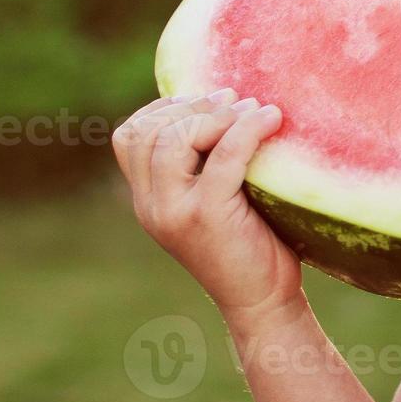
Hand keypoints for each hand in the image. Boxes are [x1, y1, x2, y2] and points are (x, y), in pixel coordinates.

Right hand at [113, 88, 299, 318]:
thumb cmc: (250, 244)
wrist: (263, 302)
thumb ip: (203, 164)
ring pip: (174, 139)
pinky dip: (249, 128)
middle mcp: (151, 207)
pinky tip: (272, 119)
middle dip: (192, 106)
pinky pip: (224, 154)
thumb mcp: (214, 200)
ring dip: (217, 114)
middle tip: (233, 99)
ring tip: (254, 109)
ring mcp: (174, 212)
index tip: (204, 100)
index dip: (162, 108)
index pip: (128, 138)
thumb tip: (226, 102)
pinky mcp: (208, 215)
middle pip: (149, 132)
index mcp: (147, 201)